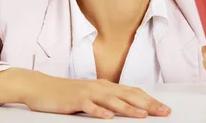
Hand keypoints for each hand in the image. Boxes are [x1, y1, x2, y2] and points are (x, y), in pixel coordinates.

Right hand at [24, 74, 171, 118]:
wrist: (41, 87)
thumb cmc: (67, 94)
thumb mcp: (91, 96)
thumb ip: (107, 101)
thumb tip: (126, 108)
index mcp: (105, 86)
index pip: (132, 92)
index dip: (149, 100)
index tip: (164, 108)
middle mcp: (99, 87)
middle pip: (127, 95)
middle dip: (147, 104)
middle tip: (163, 112)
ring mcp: (87, 92)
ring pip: (111, 100)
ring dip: (128, 108)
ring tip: (142, 115)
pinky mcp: (75, 100)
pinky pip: (89, 106)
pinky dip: (99, 112)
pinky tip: (108, 118)